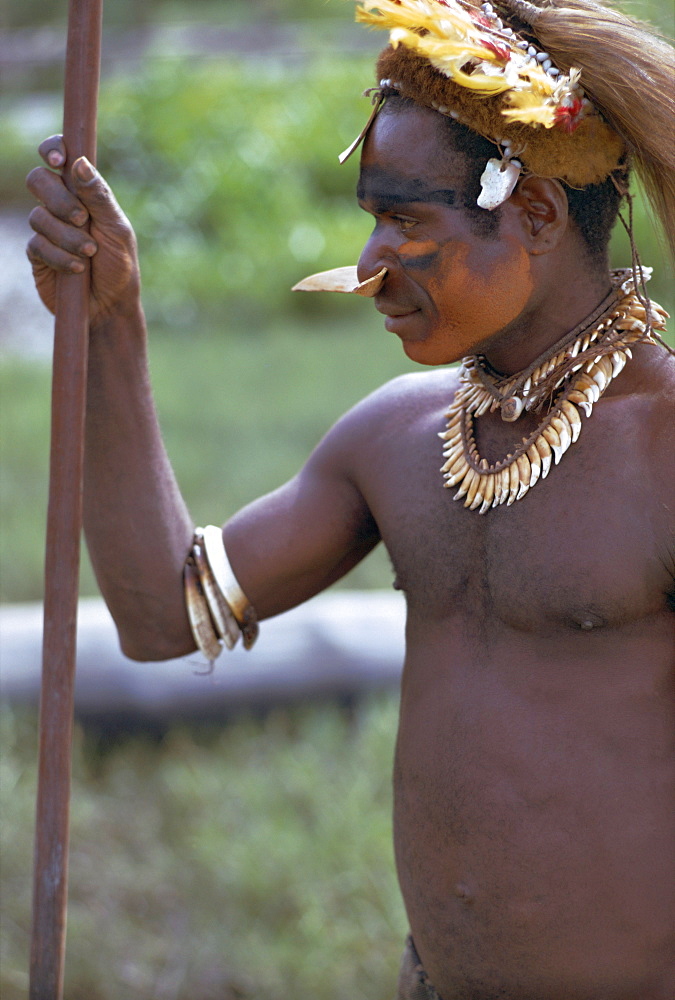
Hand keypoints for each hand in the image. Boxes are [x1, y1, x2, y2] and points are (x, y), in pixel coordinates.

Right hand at [26, 135, 140, 323]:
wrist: (110, 306)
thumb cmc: (119, 266)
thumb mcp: (117, 230)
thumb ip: (99, 197)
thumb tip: (79, 163)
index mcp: (83, 192)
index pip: (60, 156)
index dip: (53, 148)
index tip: (59, 160)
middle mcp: (60, 205)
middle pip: (38, 180)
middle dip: (58, 199)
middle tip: (82, 219)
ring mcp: (46, 229)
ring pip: (38, 216)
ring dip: (66, 236)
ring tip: (89, 254)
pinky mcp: (37, 254)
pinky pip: (37, 244)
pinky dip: (59, 256)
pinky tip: (77, 269)